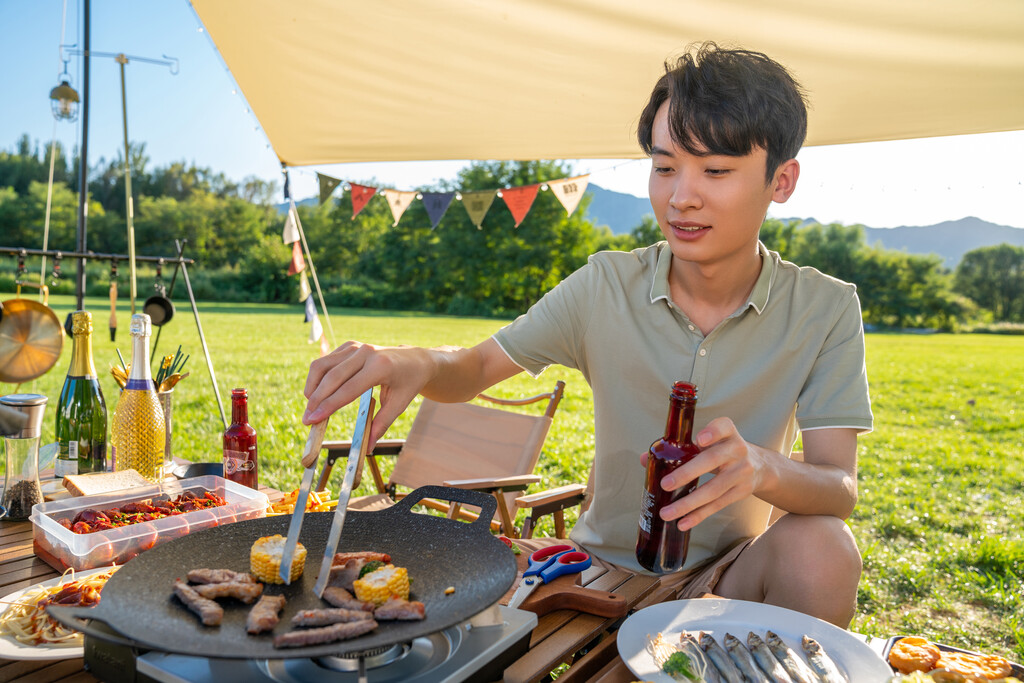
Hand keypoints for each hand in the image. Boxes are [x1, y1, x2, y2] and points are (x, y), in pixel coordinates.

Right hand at [303, 341, 433, 444]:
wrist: (415, 359)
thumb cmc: (408, 383)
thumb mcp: (399, 404)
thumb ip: (381, 424)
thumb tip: (368, 448)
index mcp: (380, 367)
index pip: (348, 389)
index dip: (328, 406)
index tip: (312, 420)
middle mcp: (366, 353)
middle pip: (331, 378)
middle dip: (315, 400)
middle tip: (306, 420)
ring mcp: (356, 347)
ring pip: (322, 366)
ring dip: (312, 387)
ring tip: (310, 408)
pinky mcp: (349, 346)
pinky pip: (326, 361)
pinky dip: (317, 378)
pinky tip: (318, 394)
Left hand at [653, 417, 766, 530]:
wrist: (760, 466)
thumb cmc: (722, 450)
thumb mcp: (709, 442)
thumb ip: (680, 448)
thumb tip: (645, 460)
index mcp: (728, 432)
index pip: (723, 427)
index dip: (712, 432)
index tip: (699, 440)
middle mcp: (737, 450)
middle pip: (712, 461)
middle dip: (687, 473)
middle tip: (665, 485)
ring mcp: (741, 472)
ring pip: (713, 490)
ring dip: (688, 503)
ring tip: (666, 513)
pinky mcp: (741, 492)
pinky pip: (718, 505)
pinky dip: (699, 515)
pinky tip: (683, 523)